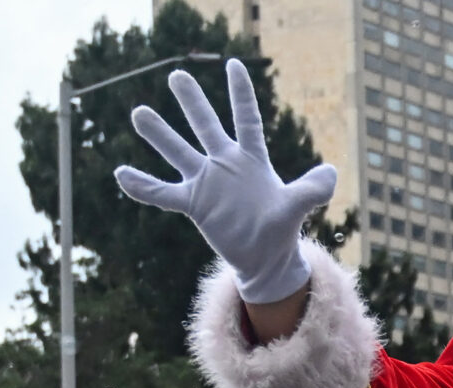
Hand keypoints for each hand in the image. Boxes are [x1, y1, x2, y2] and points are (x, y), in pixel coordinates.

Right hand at [113, 60, 335, 304]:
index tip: (233, 64)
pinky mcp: (194, 204)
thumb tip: (331, 173)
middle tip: (177, 75)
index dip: (240, 94)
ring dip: (159, 134)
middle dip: (193, 102)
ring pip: (178, 152)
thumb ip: (313, 189)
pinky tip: (121, 175)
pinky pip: (164, 193)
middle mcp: (225, 164)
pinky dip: (144, 186)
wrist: (264, 258)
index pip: (246, 119)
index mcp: (251, 159)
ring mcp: (206, 182)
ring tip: (139, 112)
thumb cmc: (281, 229)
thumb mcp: (298, 207)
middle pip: (206, 126)